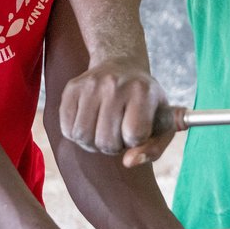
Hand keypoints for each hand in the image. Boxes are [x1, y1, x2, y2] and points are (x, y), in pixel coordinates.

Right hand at [58, 63, 173, 165]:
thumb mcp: (162, 122)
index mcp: (143, 91)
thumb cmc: (145, 102)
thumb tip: (128, 162)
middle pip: (106, 141)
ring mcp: (91, 85)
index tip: (138, 128)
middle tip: (119, 132)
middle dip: (114, 146)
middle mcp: (115, 84)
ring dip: (94, 143)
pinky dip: (77, 134)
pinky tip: (90, 122)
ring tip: (104, 130)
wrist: (122, 66)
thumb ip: (153, 149)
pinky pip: (67, 129)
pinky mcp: (72, 88)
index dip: (135, 140)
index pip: (134, 136)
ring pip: (83, 137)